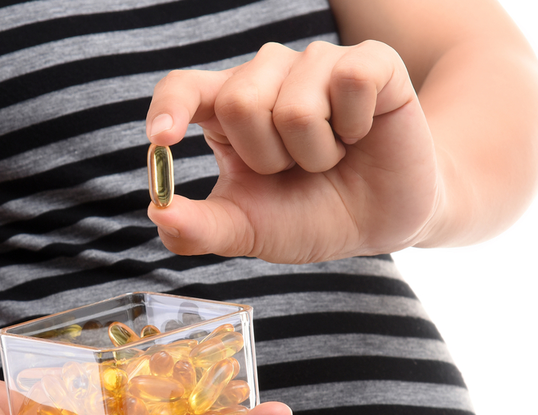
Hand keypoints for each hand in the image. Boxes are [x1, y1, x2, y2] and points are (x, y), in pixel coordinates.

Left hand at [146, 40, 442, 262]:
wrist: (380, 223)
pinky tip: (361, 133)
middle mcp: (267, 76)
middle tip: (296, 169)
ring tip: (332, 156)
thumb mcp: (249, 230)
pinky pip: (350, 82)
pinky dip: (357, 127)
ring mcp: (316, 64)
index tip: (162, 138)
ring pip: (297, 106)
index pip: (184, 88)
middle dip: (270, 160)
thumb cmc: (309, 216)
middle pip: (241, 103)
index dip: (170, 107)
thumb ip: (201, 228)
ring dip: (317, 154)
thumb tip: (158, 213)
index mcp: (227, 111)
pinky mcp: (369, 62)